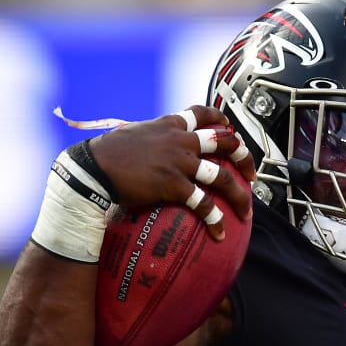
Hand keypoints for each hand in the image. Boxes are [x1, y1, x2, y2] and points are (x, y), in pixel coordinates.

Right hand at [88, 105, 257, 240]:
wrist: (94, 168)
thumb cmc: (107, 155)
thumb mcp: (133, 135)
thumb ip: (151, 137)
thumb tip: (151, 144)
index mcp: (170, 125)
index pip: (202, 113)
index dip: (220, 119)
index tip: (230, 127)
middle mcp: (180, 140)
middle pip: (224, 142)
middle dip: (244, 157)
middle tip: (251, 174)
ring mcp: (179, 162)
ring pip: (222, 176)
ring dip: (239, 196)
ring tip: (246, 211)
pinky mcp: (173, 185)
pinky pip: (203, 203)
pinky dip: (215, 219)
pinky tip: (220, 233)